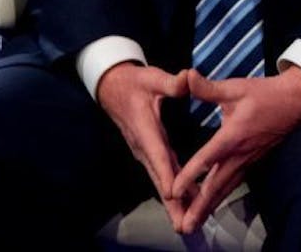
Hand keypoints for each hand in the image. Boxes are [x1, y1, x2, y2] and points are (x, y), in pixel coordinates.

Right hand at [96, 62, 189, 228]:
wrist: (113, 88)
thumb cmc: (135, 82)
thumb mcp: (153, 78)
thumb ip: (171, 82)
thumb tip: (188, 77)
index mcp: (146, 130)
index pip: (158, 155)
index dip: (166, 174)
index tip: (173, 194)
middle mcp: (144, 147)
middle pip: (159, 178)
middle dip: (171, 202)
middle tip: (183, 224)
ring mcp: (145, 152)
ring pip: (160, 180)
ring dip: (173, 202)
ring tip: (186, 222)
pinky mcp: (148, 153)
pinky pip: (162, 174)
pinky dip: (172, 191)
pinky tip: (185, 203)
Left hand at [171, 67, 300, 234]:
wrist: (297, 102)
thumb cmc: (266, 94)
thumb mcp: (235, 87)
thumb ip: (208, 87)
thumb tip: (185, 76)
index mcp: (233, 136)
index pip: (207, 159)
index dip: (189, 175)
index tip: (173, 191)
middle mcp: (239, 154)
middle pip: (216, 186)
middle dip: (199, 207)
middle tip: (184, 226)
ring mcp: (247, 161)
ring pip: (225, 189)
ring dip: (208, 208)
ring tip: (193, 225)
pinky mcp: (251, 162)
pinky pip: (232, 184)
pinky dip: (219, 198)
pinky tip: (211, 207)